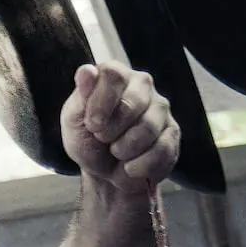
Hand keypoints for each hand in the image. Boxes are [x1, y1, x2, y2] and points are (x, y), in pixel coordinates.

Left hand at [61, 60, 179, 191]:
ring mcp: (160, 108)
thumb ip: (80, 97)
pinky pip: (162, 149)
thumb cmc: (89, 142)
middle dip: (112, 130)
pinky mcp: (172, 132)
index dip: (100, 104)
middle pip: (132, 103)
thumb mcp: (73, 121)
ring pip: (148, 128)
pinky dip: (140, 165)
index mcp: (115, 75)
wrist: (106, 175)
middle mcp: (141, 85)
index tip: (92, 125)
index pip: (113, 75)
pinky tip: (131, 166)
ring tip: (117, 152)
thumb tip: (86, 72)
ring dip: (125, 150)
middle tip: (103, 139)